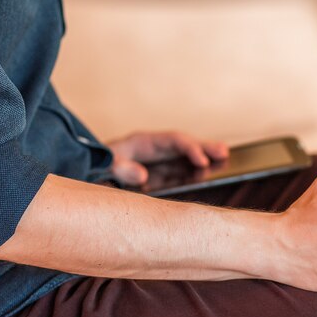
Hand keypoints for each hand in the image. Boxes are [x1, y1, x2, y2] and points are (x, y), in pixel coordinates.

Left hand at [107, 131, 228, 185]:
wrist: (91, 171)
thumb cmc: (98, 165)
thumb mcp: (106, 166)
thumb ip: (122, 168)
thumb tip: (143, 176)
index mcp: (144, 142)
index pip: (173, 141)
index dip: (189, 148)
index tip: (202, 160)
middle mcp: (156, 149)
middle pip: (185, 145)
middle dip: (204, 148)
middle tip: (224, 152)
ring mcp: (160, 161)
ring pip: (186, 157)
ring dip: (205, 157)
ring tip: (225, 158)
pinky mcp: (161, 174)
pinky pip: (181, 170)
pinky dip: (196, 171)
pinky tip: (210, 173)